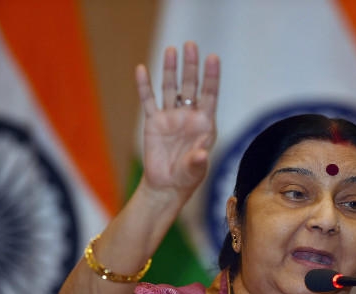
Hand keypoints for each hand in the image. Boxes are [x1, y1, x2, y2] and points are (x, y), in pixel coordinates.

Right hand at [135, 41, 219, 200]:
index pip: (210, 95)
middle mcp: (188, 116)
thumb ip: (197, 161)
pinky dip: (144, 86)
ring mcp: (170, 117)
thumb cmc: (187, 178)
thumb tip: (201, 155)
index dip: (211, 77)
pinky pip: (148, 101)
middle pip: (190, 86)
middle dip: (191, 66)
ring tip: (171, 49)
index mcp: (204, 124)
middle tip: (191, 45)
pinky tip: (142, 70)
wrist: (166, 186)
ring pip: (170, 88)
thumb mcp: (195, 171)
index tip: (213, 57)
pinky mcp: (153, 122)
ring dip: (171, 70)